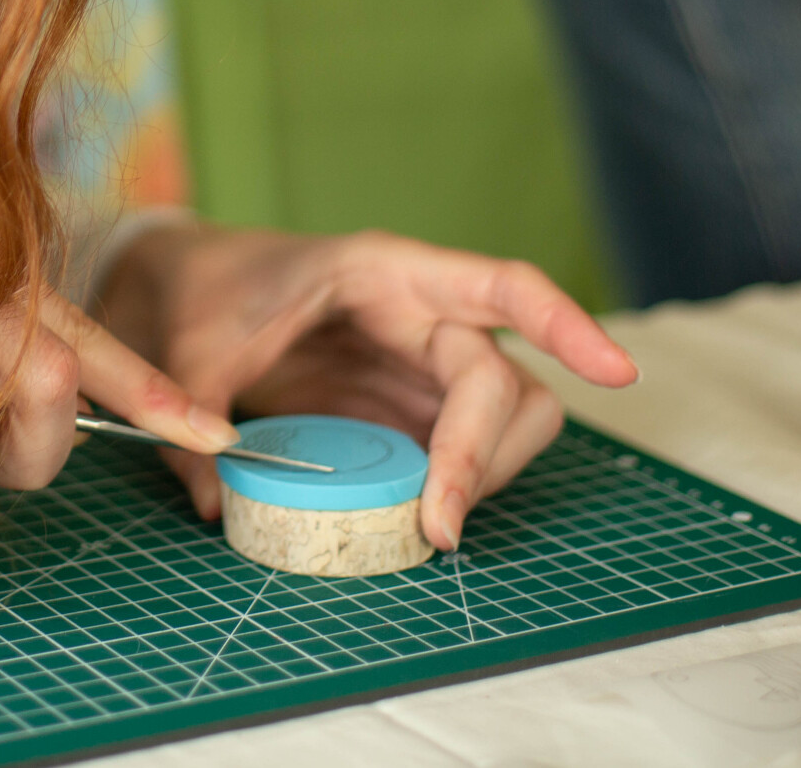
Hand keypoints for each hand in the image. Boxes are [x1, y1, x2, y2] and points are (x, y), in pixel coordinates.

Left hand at [96, 224, 636, 551]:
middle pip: (504, 380)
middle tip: (440, 528)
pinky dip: (462, 485)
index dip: (566, 321)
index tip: (617, 372)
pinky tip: (425, 517)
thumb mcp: (188, 346)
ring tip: (434, 525)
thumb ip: (200, 412)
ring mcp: (423, 364)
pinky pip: (468, 447)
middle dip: (484, 454)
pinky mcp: (411, 406)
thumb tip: (218, 501)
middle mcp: (423, 314)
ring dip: (487, 473)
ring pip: (509, 417)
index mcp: (384, 271)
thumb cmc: (203, 295)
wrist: (183, 290)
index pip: (499, 284)